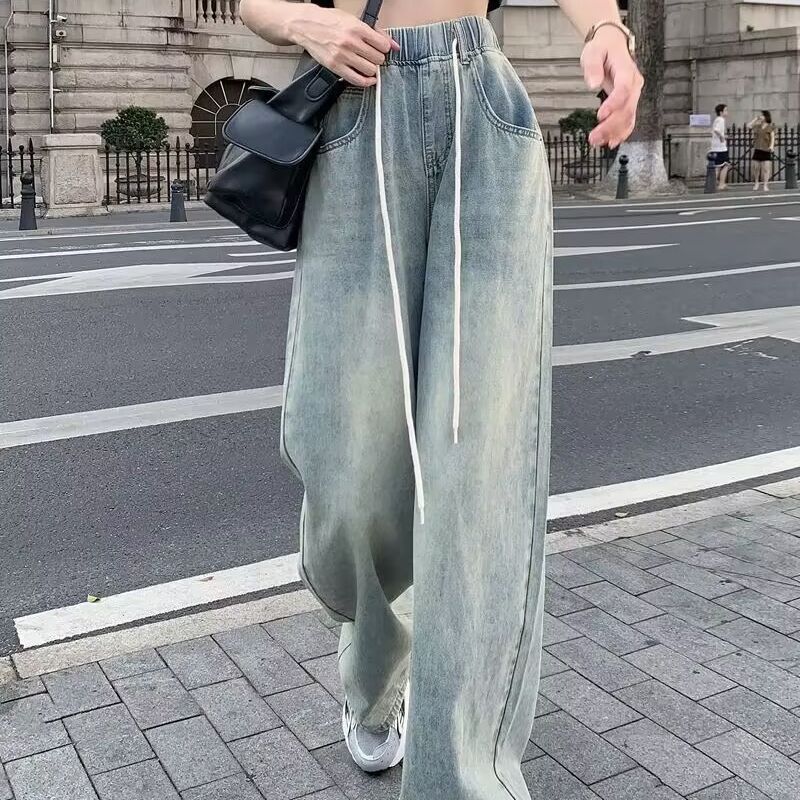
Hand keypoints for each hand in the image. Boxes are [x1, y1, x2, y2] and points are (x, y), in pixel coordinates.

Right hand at [294, 7, 399, 87]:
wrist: (307, 25)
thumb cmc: (330, 21)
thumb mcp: (354, 20)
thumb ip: (376, 33)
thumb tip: (394, 45)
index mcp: (357, 28)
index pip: (383, 45)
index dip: (383, 48)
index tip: (380, 49)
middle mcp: (351, 42)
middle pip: (378, 59)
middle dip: (377, 59)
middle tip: (371, 56)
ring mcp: (343, 55)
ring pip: (370, 70)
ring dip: (371, 69)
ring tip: (366, 64)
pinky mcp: (335, 66)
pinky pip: (357, 80)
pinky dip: (366, 82)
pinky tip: (368, 78)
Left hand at [581, 26, 642, 147]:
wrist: (612, 44)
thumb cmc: (603, 48)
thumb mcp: (593, 51)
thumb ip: (593, 66)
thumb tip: (593, 82)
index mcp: (626, 70)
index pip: (624, 89)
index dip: (614, 104)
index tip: (600, 115)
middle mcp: (633, 84)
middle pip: (627, 108)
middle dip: (610, 126)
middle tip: (594, 137)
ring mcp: (633, 95)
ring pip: (628, 118)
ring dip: (614, 133)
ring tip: (597, 142)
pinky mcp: (628, 103)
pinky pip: (629, 121)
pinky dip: (621, 133)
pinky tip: (611, 142)